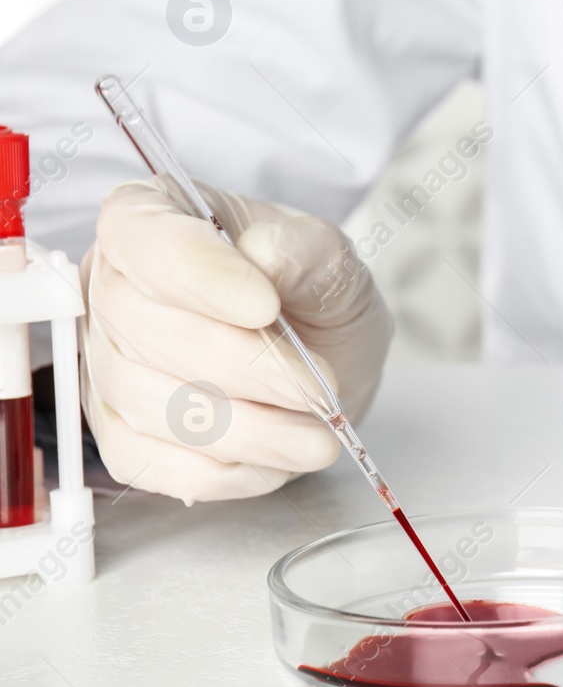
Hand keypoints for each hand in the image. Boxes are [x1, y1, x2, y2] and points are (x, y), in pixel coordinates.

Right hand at [82, 178, 393, 502]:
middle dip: (241, 366)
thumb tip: (264, 254)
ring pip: (148, 402)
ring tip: (318, 433)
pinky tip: (279, 458)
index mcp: (152, 217)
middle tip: (315, 386)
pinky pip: (151, 462)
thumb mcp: (332, 259)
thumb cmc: (313, 293)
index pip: (145, 238)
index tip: (265, 305)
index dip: (199, 275)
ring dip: (243, 427)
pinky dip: (222, 469)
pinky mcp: (120, 433)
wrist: (325, 357)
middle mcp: (112, 288)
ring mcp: (106, 364)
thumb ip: (307, 251)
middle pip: (143, 329)